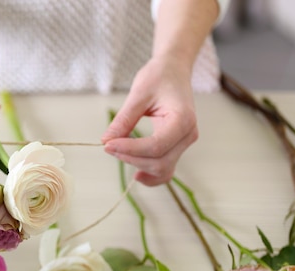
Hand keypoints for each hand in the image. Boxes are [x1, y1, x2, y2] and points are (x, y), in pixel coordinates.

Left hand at [101, 56, 197, 185]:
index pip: (155, 146)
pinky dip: (150, 175)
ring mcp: (184, 143)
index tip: (107, 145)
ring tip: (118, 153)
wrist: (174, 71)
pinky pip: (166, 169)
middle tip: (109, 145)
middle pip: (159, 162)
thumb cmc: (159, 77)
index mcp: (183, 119)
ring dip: (138, 166)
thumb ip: (123, 120)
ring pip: (162, 169)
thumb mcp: (138, 94)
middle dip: (131, 158)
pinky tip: (136, 174)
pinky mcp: (177, 147)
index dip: (129, 150)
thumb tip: (106, 141)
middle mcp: (188, 135)